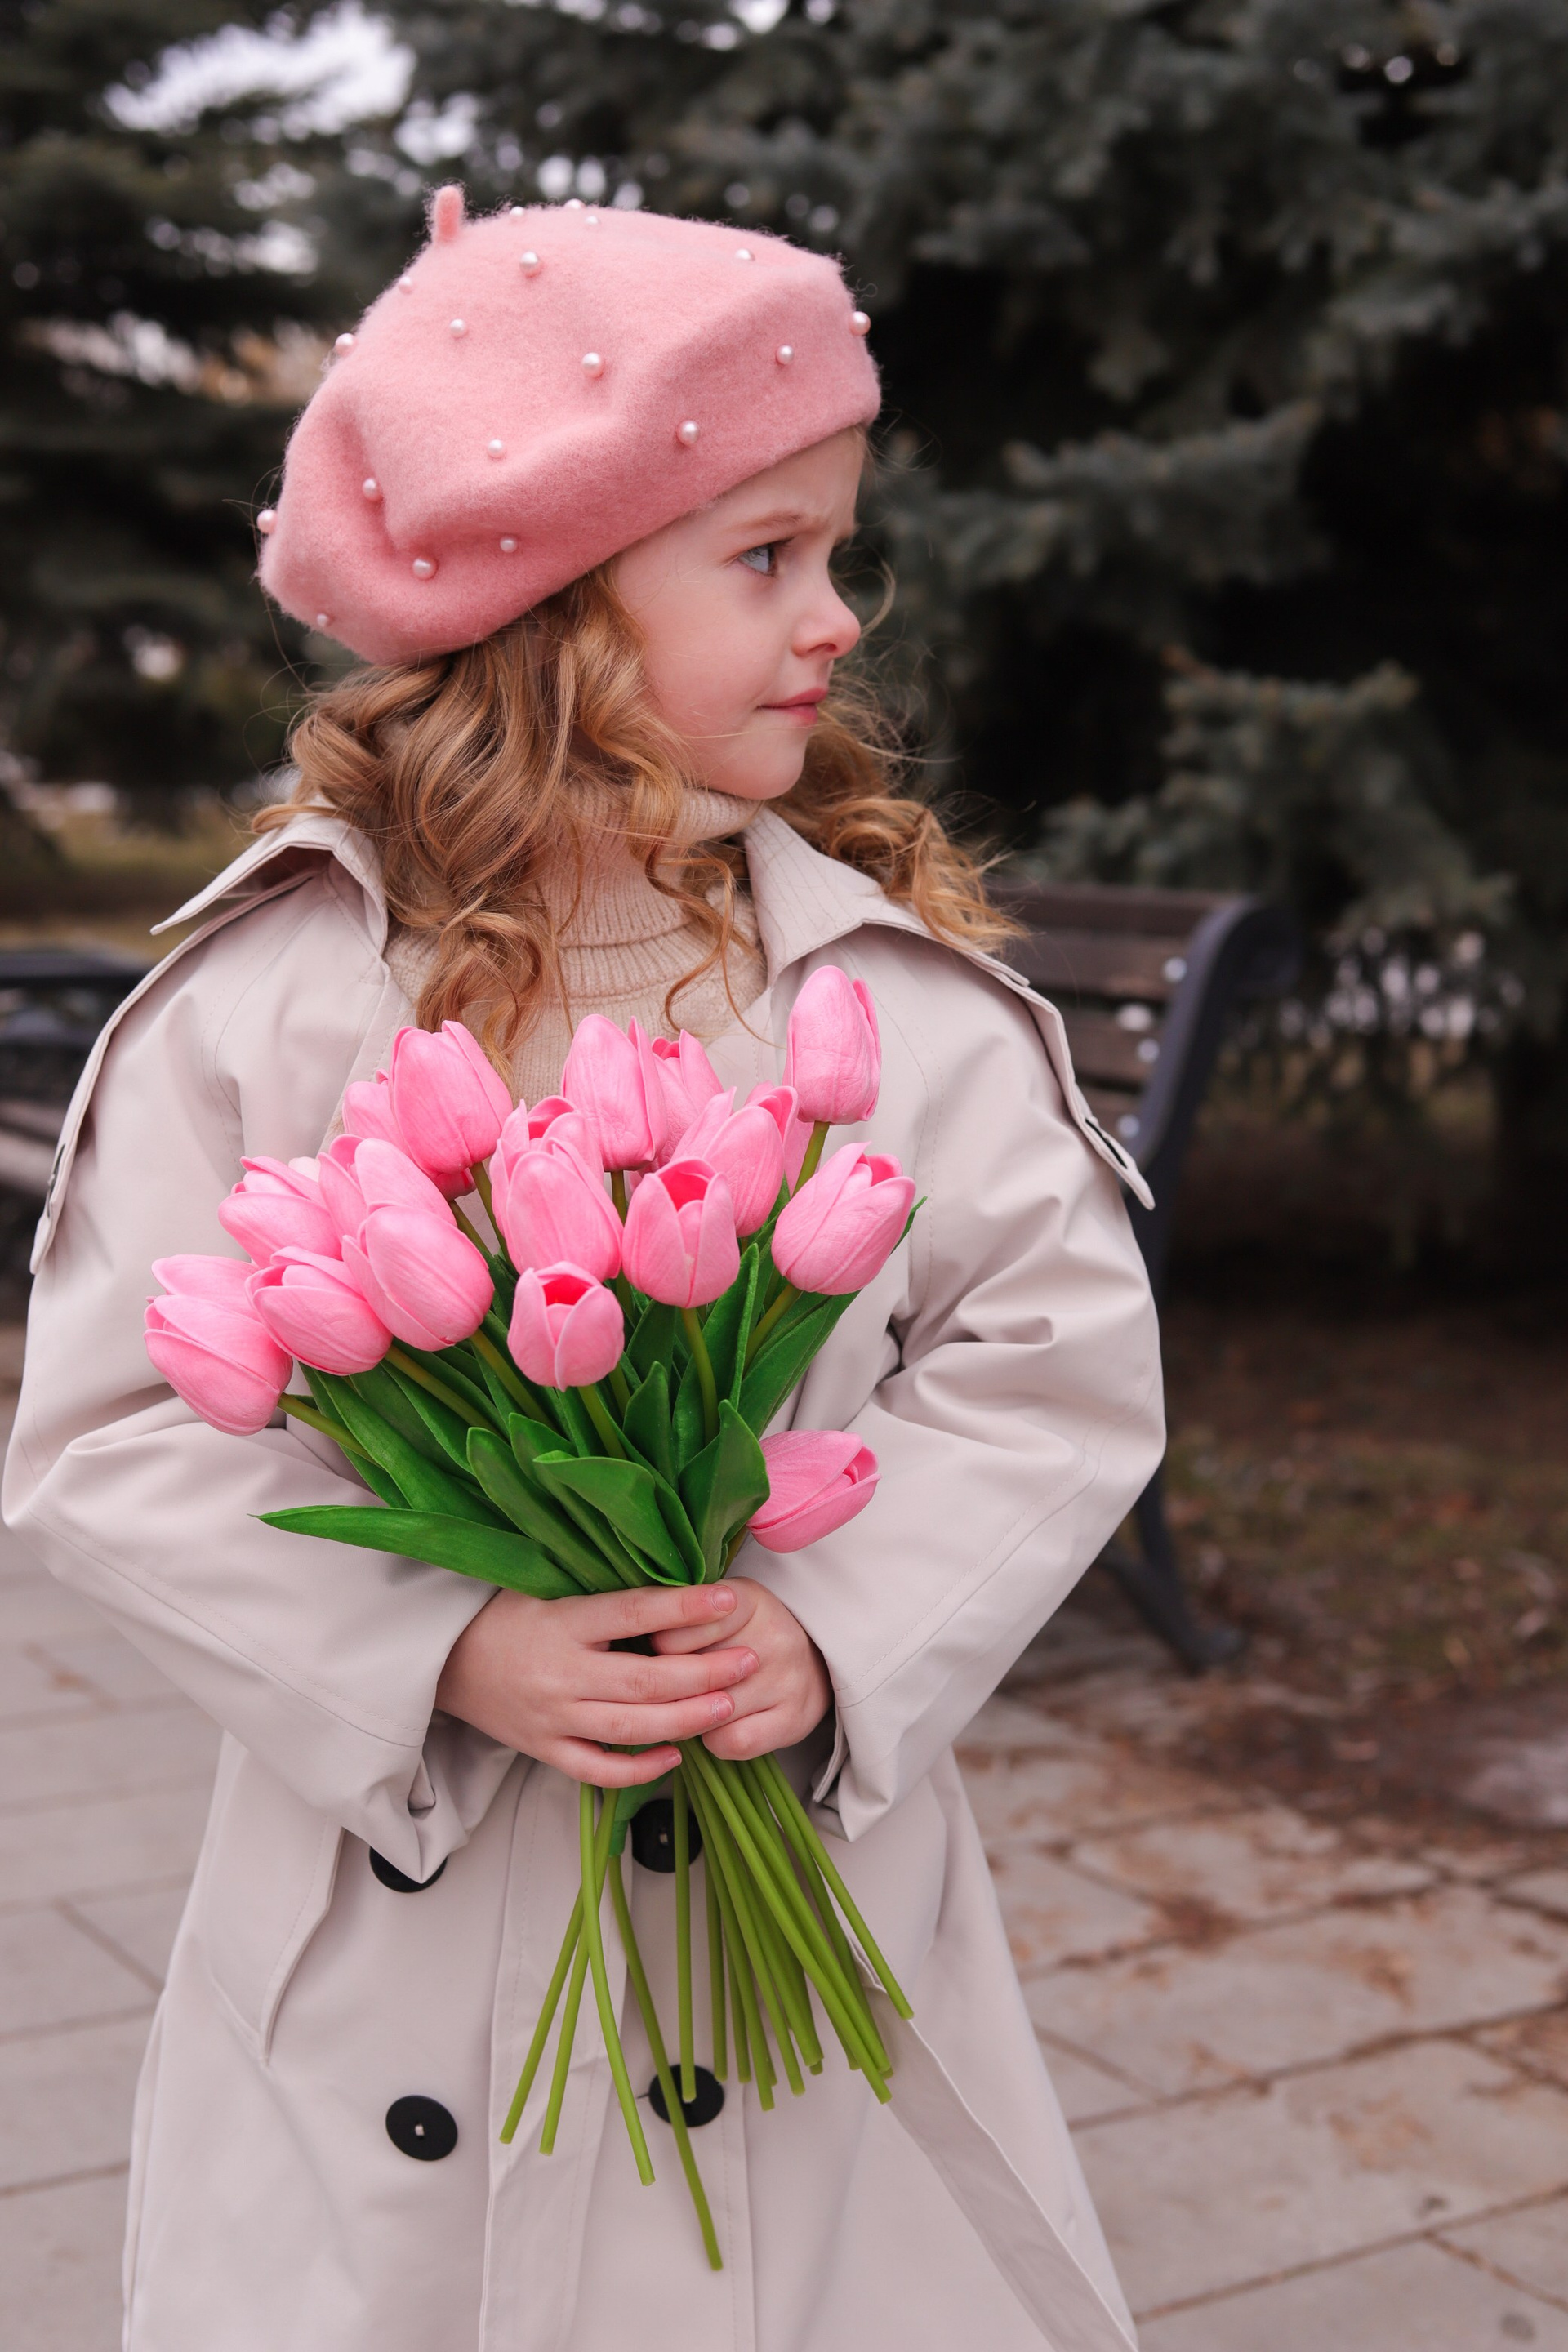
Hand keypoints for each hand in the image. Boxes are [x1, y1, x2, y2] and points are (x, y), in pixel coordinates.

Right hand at [435, 1583, 758, 1787]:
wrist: (442, 1661)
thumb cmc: (501, 1615)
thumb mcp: (542, 1585)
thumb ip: (599, 1586)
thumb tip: (665, 1568)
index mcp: (561, 1622)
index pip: (632, 1612)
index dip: (683, 1606)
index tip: (727, 1596)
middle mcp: (559, 1673)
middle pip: (644, 1679)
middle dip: (704, 1672)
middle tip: (749, 1659)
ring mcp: (552, 1718)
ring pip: (630, 1726)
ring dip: (686, 1718)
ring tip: (730, 1704)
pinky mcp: (544, 1749)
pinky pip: (598, 1769)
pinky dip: (639, 1768)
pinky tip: (677, 1755)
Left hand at [650, 1578, 829, 1760]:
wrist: (814, 1661)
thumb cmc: (746, 1634)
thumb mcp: (719, 1610)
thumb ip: (681, 1617)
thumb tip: (634, 1639)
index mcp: (748, 1600)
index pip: (680, 1627)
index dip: (660, 1645)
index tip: (659, 1648)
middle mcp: (774, 1636)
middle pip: (693, 1674)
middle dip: (669, 1687)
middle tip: (665, 1687)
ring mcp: (788, 1680)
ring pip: (710, 1711)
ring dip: (690, 1716)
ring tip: (691, 1706)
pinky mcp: (793, 1719)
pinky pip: (733, 1741)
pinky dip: (715, 1740)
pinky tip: (716, 1726)